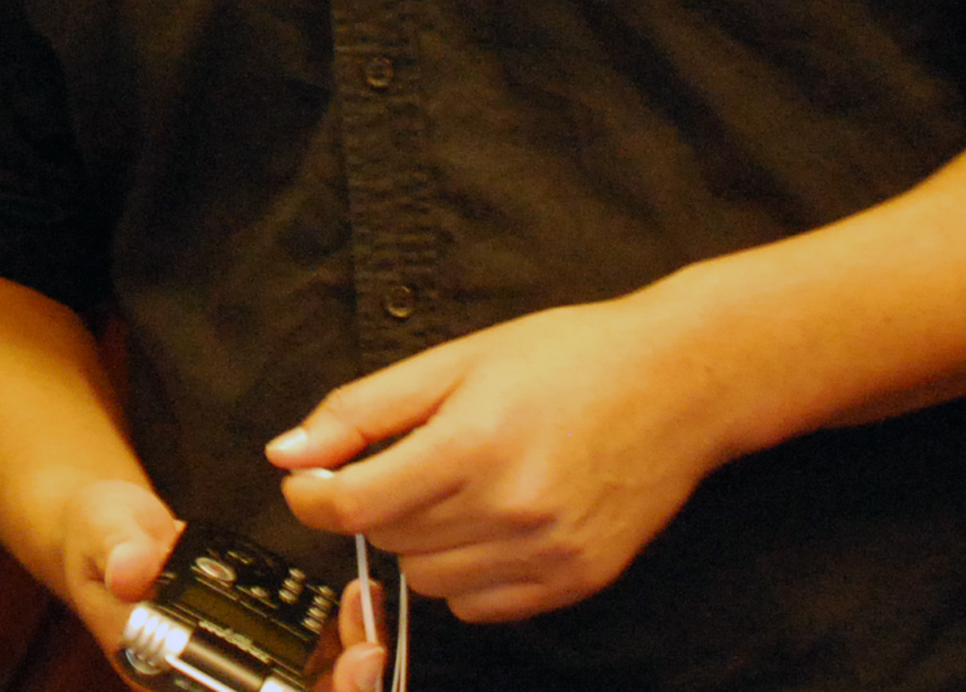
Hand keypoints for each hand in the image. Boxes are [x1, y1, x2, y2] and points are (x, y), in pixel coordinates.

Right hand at [60, 488, 391, 691]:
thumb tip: (131, 571)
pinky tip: (356, 607)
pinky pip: (316, 667)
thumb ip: (116, 548)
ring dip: (353, 670)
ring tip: (363, 609)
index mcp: (170, 678)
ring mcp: (239, 672)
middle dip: (345, 691)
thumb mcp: (100, 531)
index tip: (344, 666)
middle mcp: (210, 685)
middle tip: (368, 646)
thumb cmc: (99, 541)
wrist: (110, 535)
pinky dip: (347, 646)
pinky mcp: (260, 648)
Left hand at [265, 297, 729, 625]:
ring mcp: (548, 552)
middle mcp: (511, 508)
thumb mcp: (453, 361)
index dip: (311, 495)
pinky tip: (490, 521)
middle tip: (408, 459)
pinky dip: (466, 573)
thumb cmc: (567, 359)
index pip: (353, 505)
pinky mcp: (577, 579)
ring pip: (427, 581)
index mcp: (472, 445)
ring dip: (419, 540)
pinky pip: (480, 606)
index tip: (309, 481)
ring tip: (457, 486)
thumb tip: (287, 454)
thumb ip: (362, 412)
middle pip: (387, 540)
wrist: (678, 383)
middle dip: (374, 503)